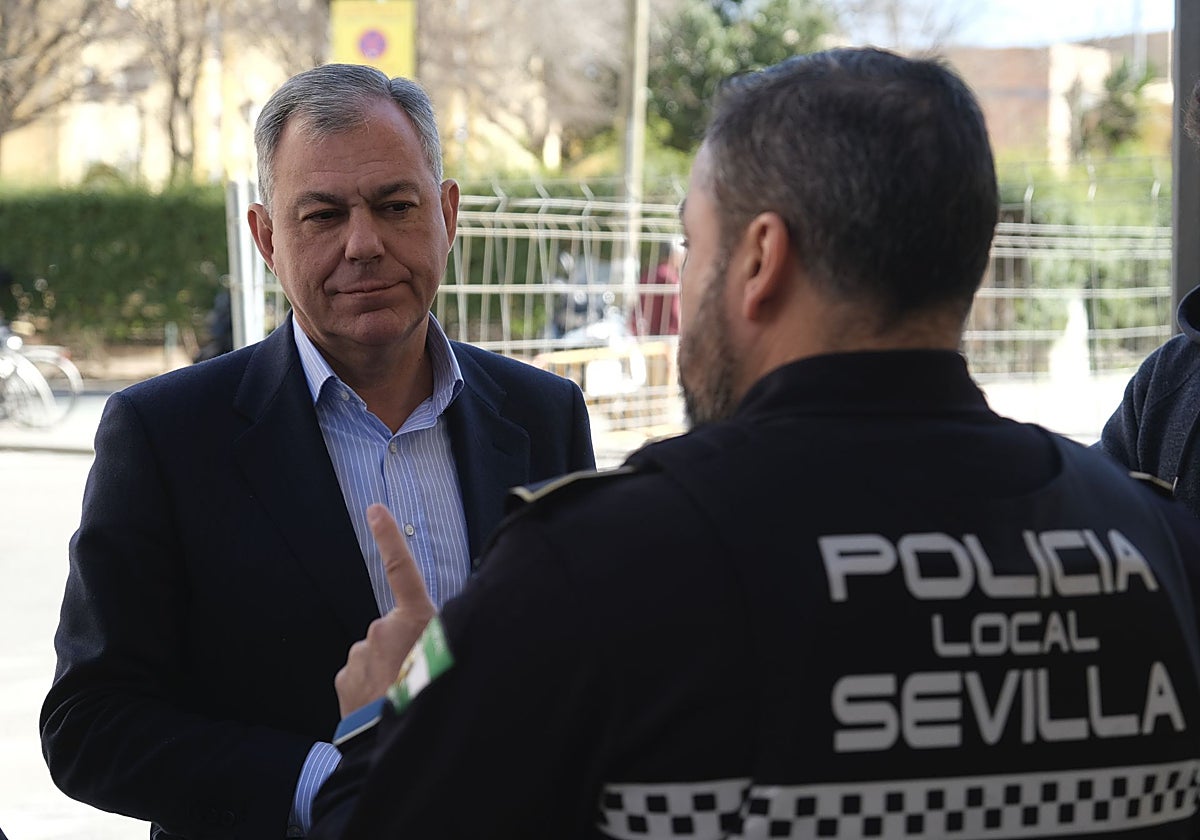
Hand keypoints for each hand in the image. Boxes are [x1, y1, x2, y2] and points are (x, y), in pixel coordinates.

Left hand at [335, 504, 436, 716]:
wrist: (394, 741)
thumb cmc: (432, 694)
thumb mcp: (451, 654)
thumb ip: (439, 635)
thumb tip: (434, 634)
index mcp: (414, 619)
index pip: (401, 570)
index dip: (389, 537)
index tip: (375, 509)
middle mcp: (382, 628)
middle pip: (393, 628)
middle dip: (402, 645)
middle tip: (417, 674)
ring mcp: (360, 653)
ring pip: (375, 653)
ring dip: (386, 668)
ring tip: (401, 693)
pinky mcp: (345, 677)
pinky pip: (361, 674)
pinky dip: (370, 687)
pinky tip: (382, 705)